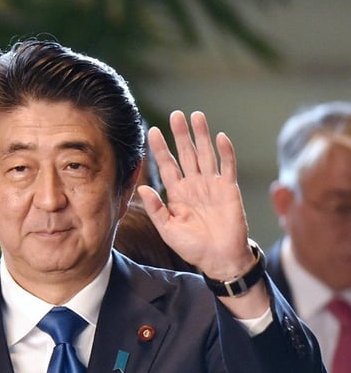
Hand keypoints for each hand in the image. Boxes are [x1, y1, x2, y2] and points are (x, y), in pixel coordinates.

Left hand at [137, 110, 255, 279]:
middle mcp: (194, 184)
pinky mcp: (229, 189)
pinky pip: (228, 167)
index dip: (160, 148)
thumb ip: (156, 208)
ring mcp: (212, 185)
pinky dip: (225, 152)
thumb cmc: (192, 247)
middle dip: (180, 134)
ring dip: (201, 136)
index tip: (151, 131)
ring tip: (196, 116)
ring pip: (206, 154)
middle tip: (175, 114)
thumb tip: (142, 188)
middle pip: (186, 153)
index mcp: (177, 193)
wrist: (219, 258)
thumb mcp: (167, 229)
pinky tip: (219, 137)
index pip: (167, 165)